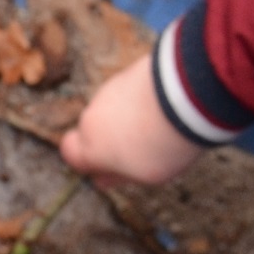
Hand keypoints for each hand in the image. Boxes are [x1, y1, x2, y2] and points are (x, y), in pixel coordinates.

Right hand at [58, 51, 202, 186]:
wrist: (183, 96)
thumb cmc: (163, 144)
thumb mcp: (146, 175)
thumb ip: (120, 177)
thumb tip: (102, 180)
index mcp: (91, 148)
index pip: (70, 152)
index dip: (85, 158)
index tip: (106, 164)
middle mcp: (91, 117)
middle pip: (91, 128)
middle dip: (109, 136)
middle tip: (138, 145)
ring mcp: (108, 92)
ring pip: (109, 108)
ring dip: (125, 116)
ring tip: (156, 123)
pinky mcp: (126, 73)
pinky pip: (126, 91)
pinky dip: (138, 99)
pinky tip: (162, 106)